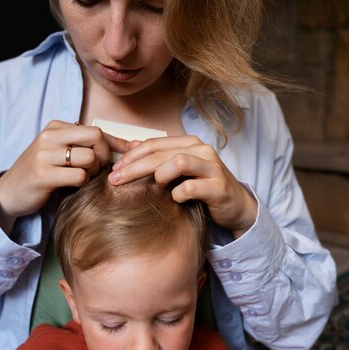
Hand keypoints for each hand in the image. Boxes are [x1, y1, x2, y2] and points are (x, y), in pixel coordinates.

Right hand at [0, 120, 129, 229]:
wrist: (9, 192)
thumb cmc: (42, 172)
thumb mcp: (62, 152)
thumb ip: (87, 146)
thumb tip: (128, 146)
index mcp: (55, 127)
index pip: (96, 130)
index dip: (115, 144)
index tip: (128, 154)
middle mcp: (49, 137)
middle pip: (95, 137)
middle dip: (104, 156)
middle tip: (98, 170)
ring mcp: (44, 155)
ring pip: (89, 158)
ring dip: (93, 172)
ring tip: (84, 178)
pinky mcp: (43, 175)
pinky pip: (78, 176)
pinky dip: (82, 183)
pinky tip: (74, 186)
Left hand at [108, 136, 256, 237]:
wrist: (235, 205)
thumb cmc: (203, 187)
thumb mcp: (180, 171)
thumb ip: (158, 157)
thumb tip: (131, 145)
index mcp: (189, 143)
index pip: (153, 144)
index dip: (131, 156)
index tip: (114, 170)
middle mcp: (202, 150)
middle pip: (160, 154)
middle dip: (134, 167)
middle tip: (115, 180)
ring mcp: (212, 167)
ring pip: (178, 162)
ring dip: (160, 175)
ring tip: (154, 186)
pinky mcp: (218, 187)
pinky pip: (191, 188)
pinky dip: (178, 194)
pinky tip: (175, 200)